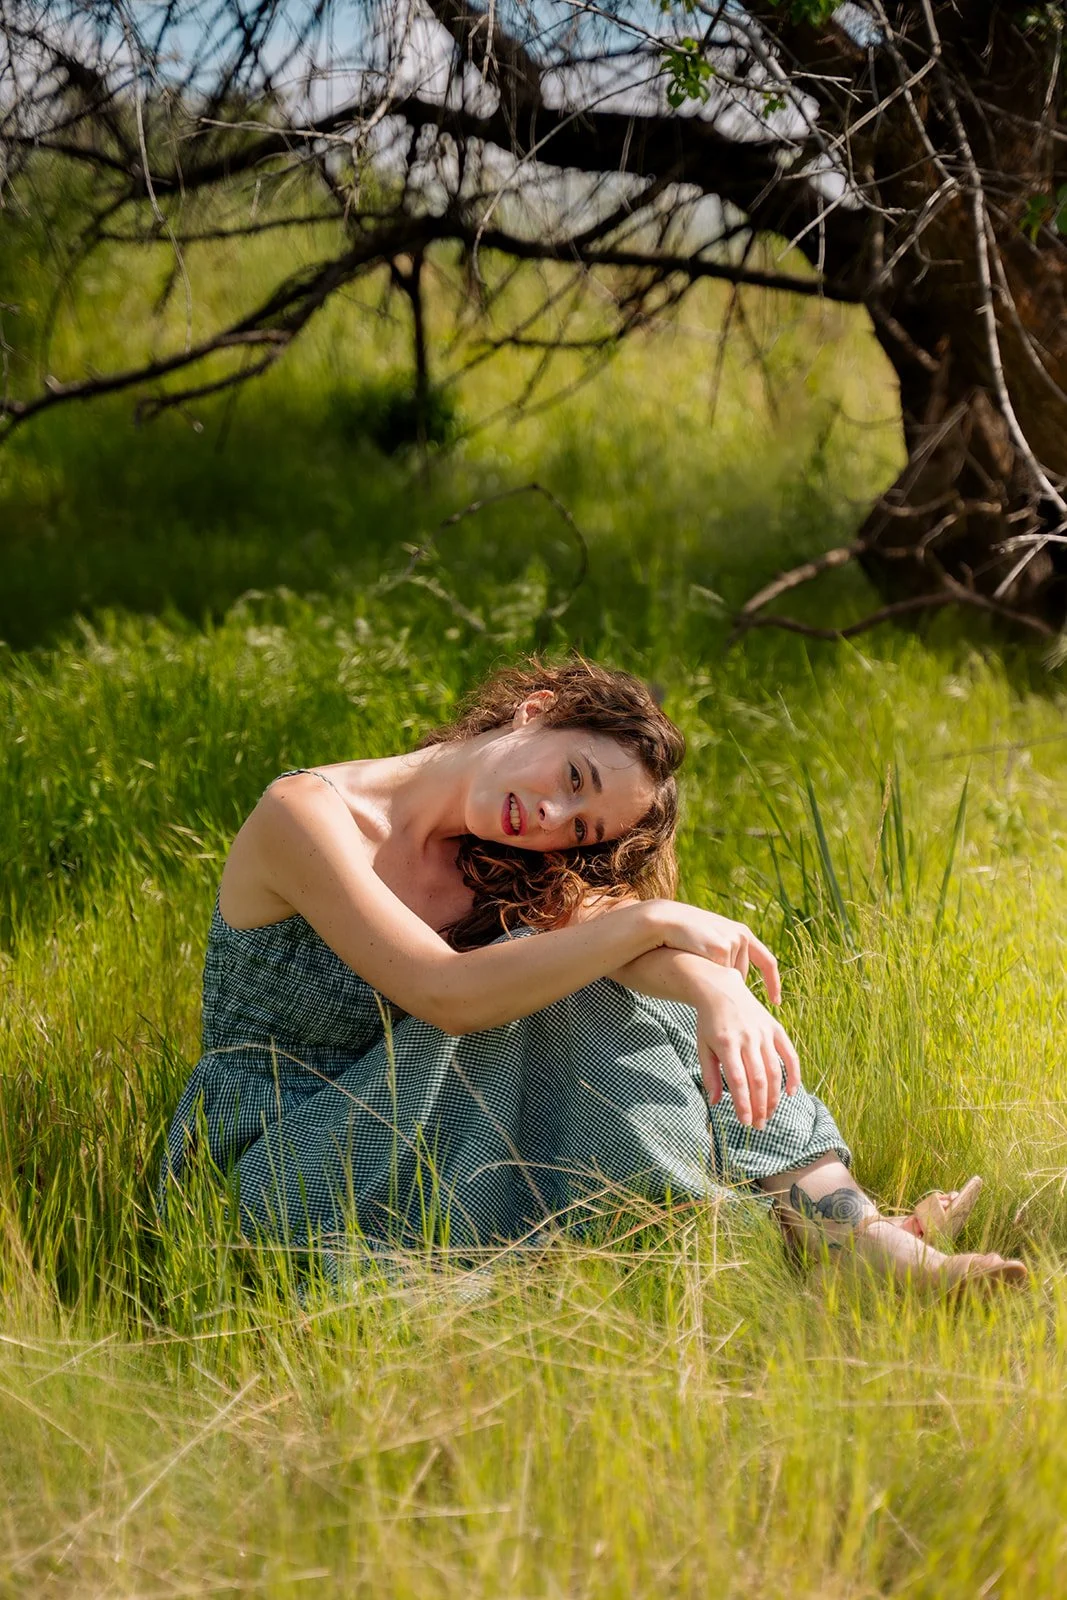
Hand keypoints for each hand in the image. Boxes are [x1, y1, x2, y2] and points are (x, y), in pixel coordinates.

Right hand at [645, 901, 781, 1003]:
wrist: (665, 921)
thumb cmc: (683, 936)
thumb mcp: (710, 942)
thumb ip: (726, 954)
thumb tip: (736, 982)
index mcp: (742, 933)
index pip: (767, 962)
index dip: (772, 983)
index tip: (775, 1001)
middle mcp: (742, 937)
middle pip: (741, 976)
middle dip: (724, 981)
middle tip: (702, 971)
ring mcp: (733, 943)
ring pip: (729, 978)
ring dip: (712, 978)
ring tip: (692, 959)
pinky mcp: (722, 950)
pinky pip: (717, 976)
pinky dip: (705, 975)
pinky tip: (691, 959)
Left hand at [693, 968, 800, 1127]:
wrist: (721, 989)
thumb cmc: (709, 1023)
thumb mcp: (703, 1047)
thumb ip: (709, 1075)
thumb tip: (715, 1103)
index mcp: (726, 1043)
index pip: (738, 1080)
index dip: (743, 1103)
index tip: (745, 1122)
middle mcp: (747, 1038)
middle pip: (758, 1079)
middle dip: (759, 1106)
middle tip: (758, 1125)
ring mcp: (764, 1033)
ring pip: (774, 1070)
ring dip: (773, 1097)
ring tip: (768, 1114)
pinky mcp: (775, 1028)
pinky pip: (789, 1055)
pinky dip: (793, 1075)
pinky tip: (791, 1093)